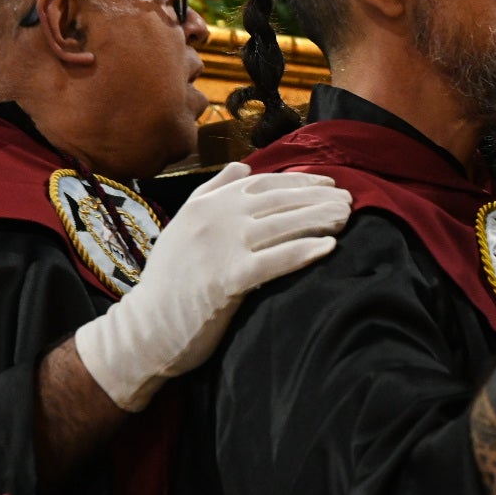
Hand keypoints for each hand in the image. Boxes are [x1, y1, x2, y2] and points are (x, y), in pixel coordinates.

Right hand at [75, 162, 351, 410]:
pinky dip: (304, 251)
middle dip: (319, 197)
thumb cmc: (170, 281)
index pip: (263, 182)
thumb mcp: (183, 225)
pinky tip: (330, 247)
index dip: (301, 180)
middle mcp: (214, 218)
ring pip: (282, 224)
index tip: (330, 183)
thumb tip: (242, 165)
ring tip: (347, 217)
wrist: (145, 329)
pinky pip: (275, 260)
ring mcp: (221, 247)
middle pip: (279, 199)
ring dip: (320, 218)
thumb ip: (212, 192)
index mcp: (206, 203)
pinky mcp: (227, 279)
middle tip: (350, 200)